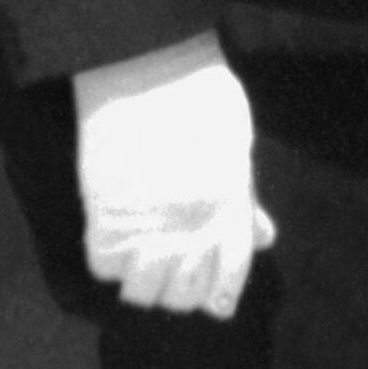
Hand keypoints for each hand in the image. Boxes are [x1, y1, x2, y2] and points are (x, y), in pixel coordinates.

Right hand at [70, 32, 273, 319]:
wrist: (149, 65)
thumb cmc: (201, 96)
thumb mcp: (235, 148)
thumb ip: (243, 201)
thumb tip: (263, 238)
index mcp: (231, 211)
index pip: (229, 278)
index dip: (219, 295)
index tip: (213, 303)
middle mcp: (195, 230)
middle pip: (185, 295)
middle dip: (179, 289)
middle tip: (168, 268)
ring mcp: (151, 228)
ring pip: (144, 293)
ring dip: (142, 281)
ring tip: (138, 258)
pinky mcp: (107, 218)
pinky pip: (104, 267)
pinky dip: (108, 259)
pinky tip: (113, 237)